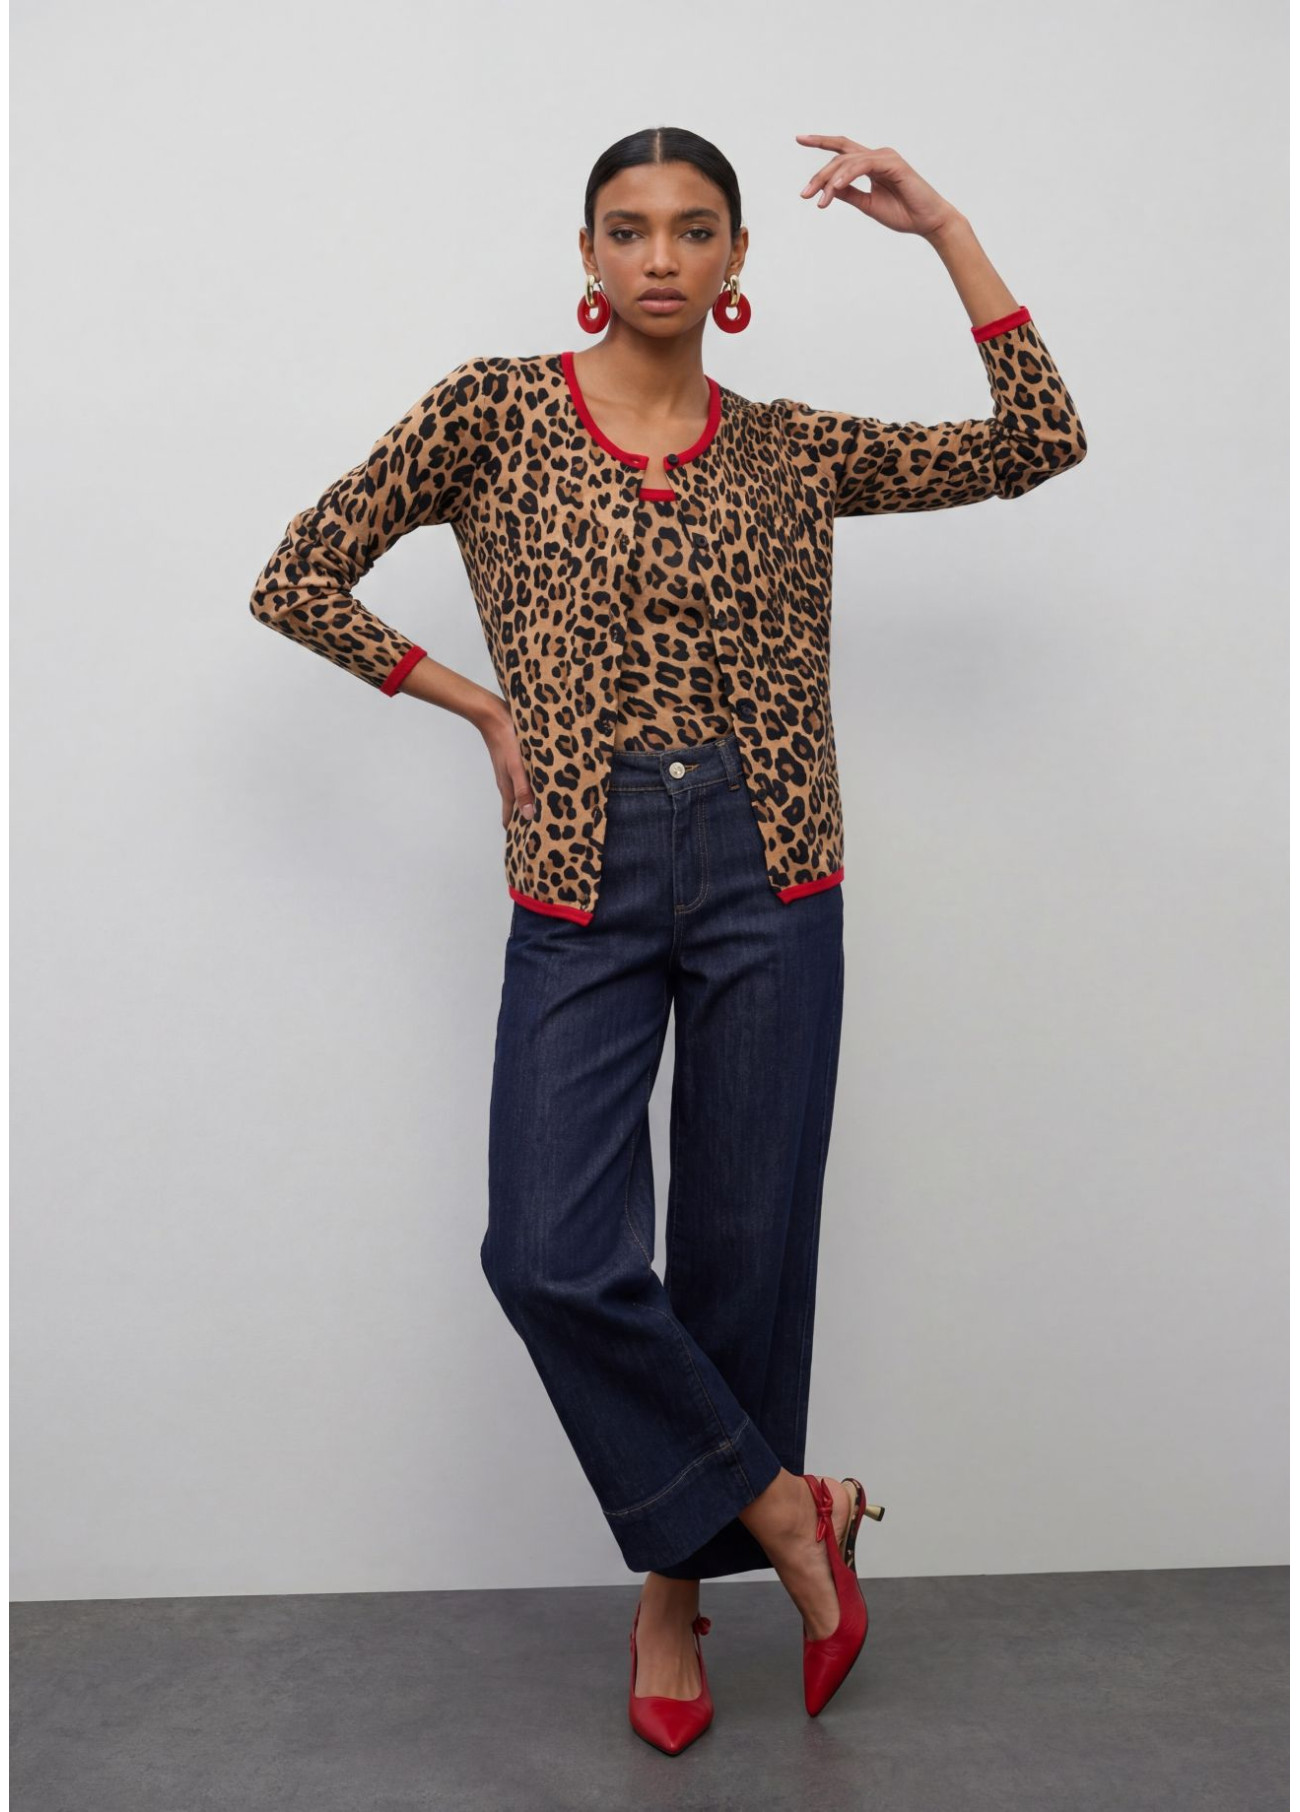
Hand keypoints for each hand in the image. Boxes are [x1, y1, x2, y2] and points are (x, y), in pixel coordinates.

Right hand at [479, 697, 536, 827]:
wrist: (494, 715)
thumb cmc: (507, 740)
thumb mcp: (518, 767)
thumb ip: (523, 791)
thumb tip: (529, 815)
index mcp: (508, 788)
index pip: (510, 817)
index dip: (517, 832)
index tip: (525, 845)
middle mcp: (508, 783)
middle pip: (516, 808)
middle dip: (525, 821)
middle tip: (538, 833)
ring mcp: (510, 772)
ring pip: (520, 795)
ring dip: (528, 805)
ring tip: (542, 814)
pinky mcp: (514, 762)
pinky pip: (523, 781)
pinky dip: (530, 790)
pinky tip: (540, 786)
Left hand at [795, 134, 959, 238]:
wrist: (927, 222)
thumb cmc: (903, 214)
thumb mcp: (868, 204)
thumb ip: (849, 194)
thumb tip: (827, 189)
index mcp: (871, 164)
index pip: (843, 149)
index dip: (821, 141)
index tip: (799, 138)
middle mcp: (877, 156)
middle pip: (840, 156)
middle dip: (819, 174)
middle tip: (804, 194)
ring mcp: (886, 157)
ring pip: (848, 161)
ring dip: (830, 181)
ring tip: (818, 200)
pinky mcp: (893, 163)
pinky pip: (863, 166)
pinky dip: (846, 176)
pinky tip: (834, 189)